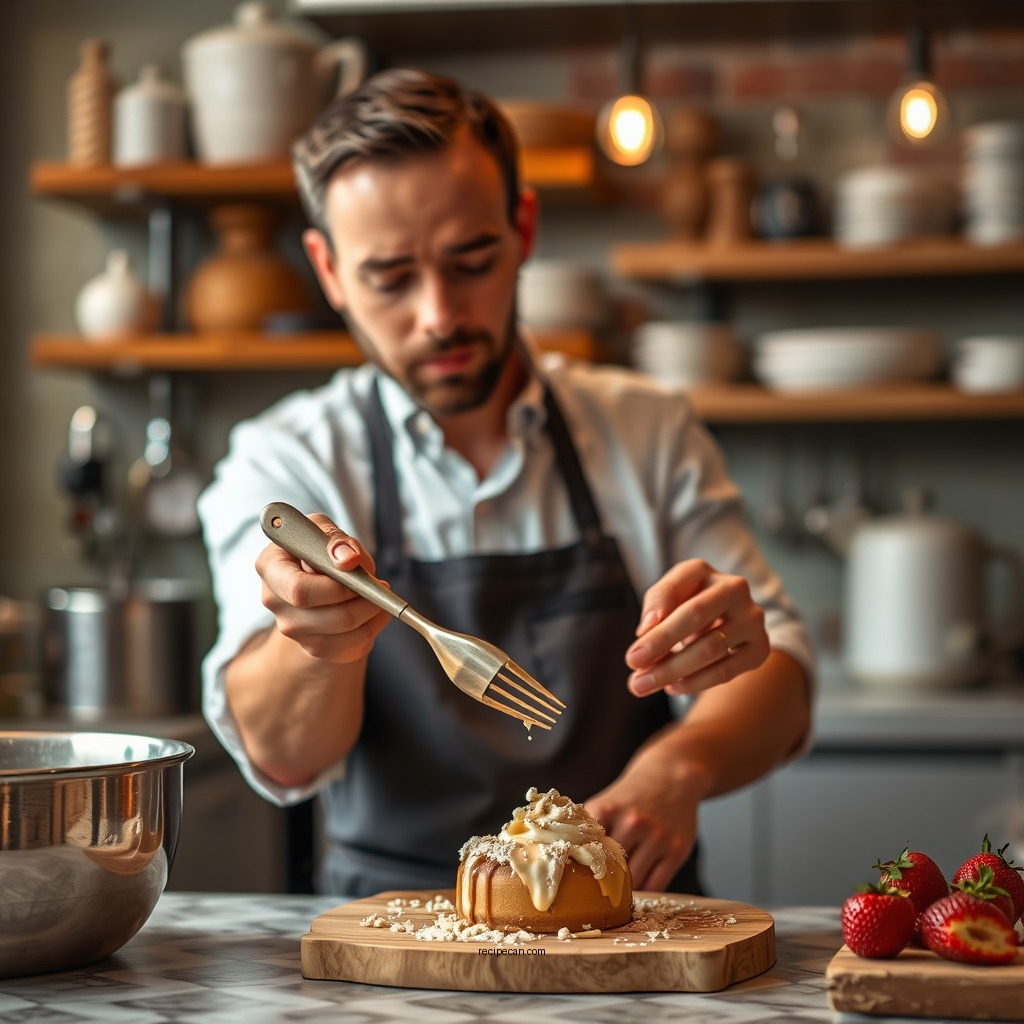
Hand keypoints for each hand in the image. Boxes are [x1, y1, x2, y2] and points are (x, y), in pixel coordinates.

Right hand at [256, 513, 391, 663]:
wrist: (316, 577)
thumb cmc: (318, 548)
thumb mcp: (323, 530)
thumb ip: (335, 539)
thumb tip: (348, 559)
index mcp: (270, 567)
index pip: (299, 590)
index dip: (335, 587)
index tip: (356, 573)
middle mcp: (274, 602)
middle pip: (326, 616)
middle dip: (362, 600)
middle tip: (380, 585)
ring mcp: (292, 628)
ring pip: (343, 631)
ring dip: (371, 613)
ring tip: (380, 595)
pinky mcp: (312, 646)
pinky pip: (350, 646)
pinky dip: (372, 628)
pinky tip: (377, 612)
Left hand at [586, 770, 699, 891]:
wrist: (670, 777)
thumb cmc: (631, 797)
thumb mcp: (605, 804)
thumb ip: (588, 830)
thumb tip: (569, 862)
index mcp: (606, 810)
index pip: (586, 851)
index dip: (583, 867)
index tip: (581, 878)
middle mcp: (632, 822)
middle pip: (610, 869)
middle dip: (605, 879)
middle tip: (601, 886)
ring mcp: (657, 837)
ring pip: (634, 880)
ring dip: (627, 887)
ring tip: (622, 884)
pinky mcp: (677, 851)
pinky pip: (656, 885)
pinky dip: (646, 888)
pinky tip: (641, 881)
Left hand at [625, 559, 769, 697]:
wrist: (723, 621)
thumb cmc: (684, 606)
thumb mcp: (666, 599)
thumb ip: (655, 606)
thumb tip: (646, 631)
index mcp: (701, 570)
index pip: (672, 591)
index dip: (652, 618)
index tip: (632, 654)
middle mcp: (734, 588)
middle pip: (694, 615)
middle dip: (660, 647)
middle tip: (634, 675)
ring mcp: (752, 617)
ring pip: (710, 647)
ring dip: (673, 671)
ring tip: (645, 686)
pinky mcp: (760, 647)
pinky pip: (727, 670)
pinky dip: (697, 682)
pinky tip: (672, 687)